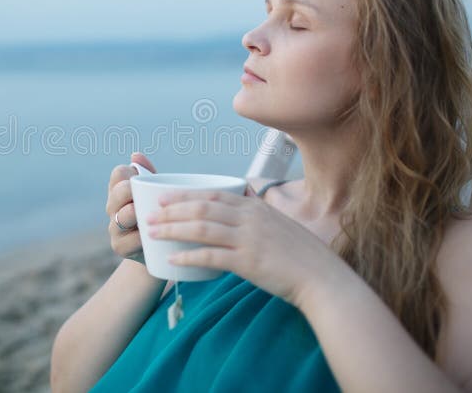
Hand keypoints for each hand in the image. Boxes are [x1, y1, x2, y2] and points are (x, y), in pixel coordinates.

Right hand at [105, 152, 156, 264]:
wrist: (157, 249)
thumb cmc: (155, 213)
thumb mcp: (154, 193)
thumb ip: (148, 174)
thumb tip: (135, 155)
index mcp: (119, 190)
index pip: (118, 173)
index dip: (130, 172)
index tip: (144, 178)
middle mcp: (112, 207)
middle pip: (119, 191)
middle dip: (132, 190)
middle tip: (149, 194)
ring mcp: (114, 227)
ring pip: (122, 215)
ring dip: (135, 213)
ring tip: (149, 214)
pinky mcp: (119, 246)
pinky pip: (129, 240)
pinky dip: (142, 237)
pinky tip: (154, 235)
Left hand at [146, 188, 344, 306]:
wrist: (322, 278)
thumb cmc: (300, 254)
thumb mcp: (277, 224)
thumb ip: (255, 215)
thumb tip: (236, 208)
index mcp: (255, 206)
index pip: (212, 193)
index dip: (184, 194)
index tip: (163, 198)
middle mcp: (250, 218)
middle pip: (201, 207)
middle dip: (171, 210)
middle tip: (149, 215)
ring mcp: (248, 239)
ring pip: (201, 228)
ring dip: (173, 230)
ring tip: (152, 234)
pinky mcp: (248, 262)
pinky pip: (211, 257)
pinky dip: (189, 257)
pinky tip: (173, 260)